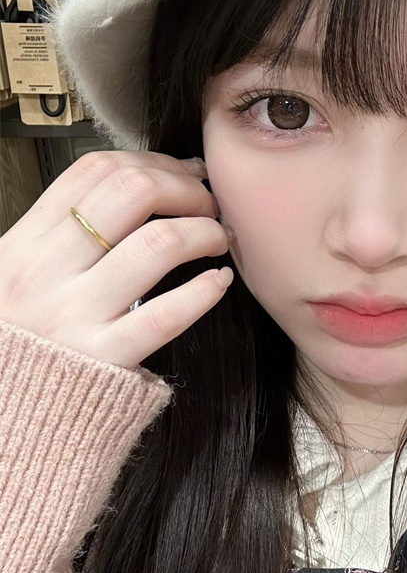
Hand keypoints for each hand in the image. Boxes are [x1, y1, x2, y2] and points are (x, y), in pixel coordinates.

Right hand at [0, 150, 233, 369]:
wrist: (7, 411)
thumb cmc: (25, 336)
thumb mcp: (20, 272)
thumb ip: (64, 234)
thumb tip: (142, 188)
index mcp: (26, 241)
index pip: (95, 171)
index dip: (152, 161)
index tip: (184, 172)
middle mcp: (48, 270)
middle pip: (133, 192)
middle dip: (186, 188)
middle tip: (208, 204)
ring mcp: (77, 314)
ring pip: (159, 243)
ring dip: (205, 231)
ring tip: (217, 238)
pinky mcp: (108, 358)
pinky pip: (167, 313)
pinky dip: (205, 290)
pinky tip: (219, 282)